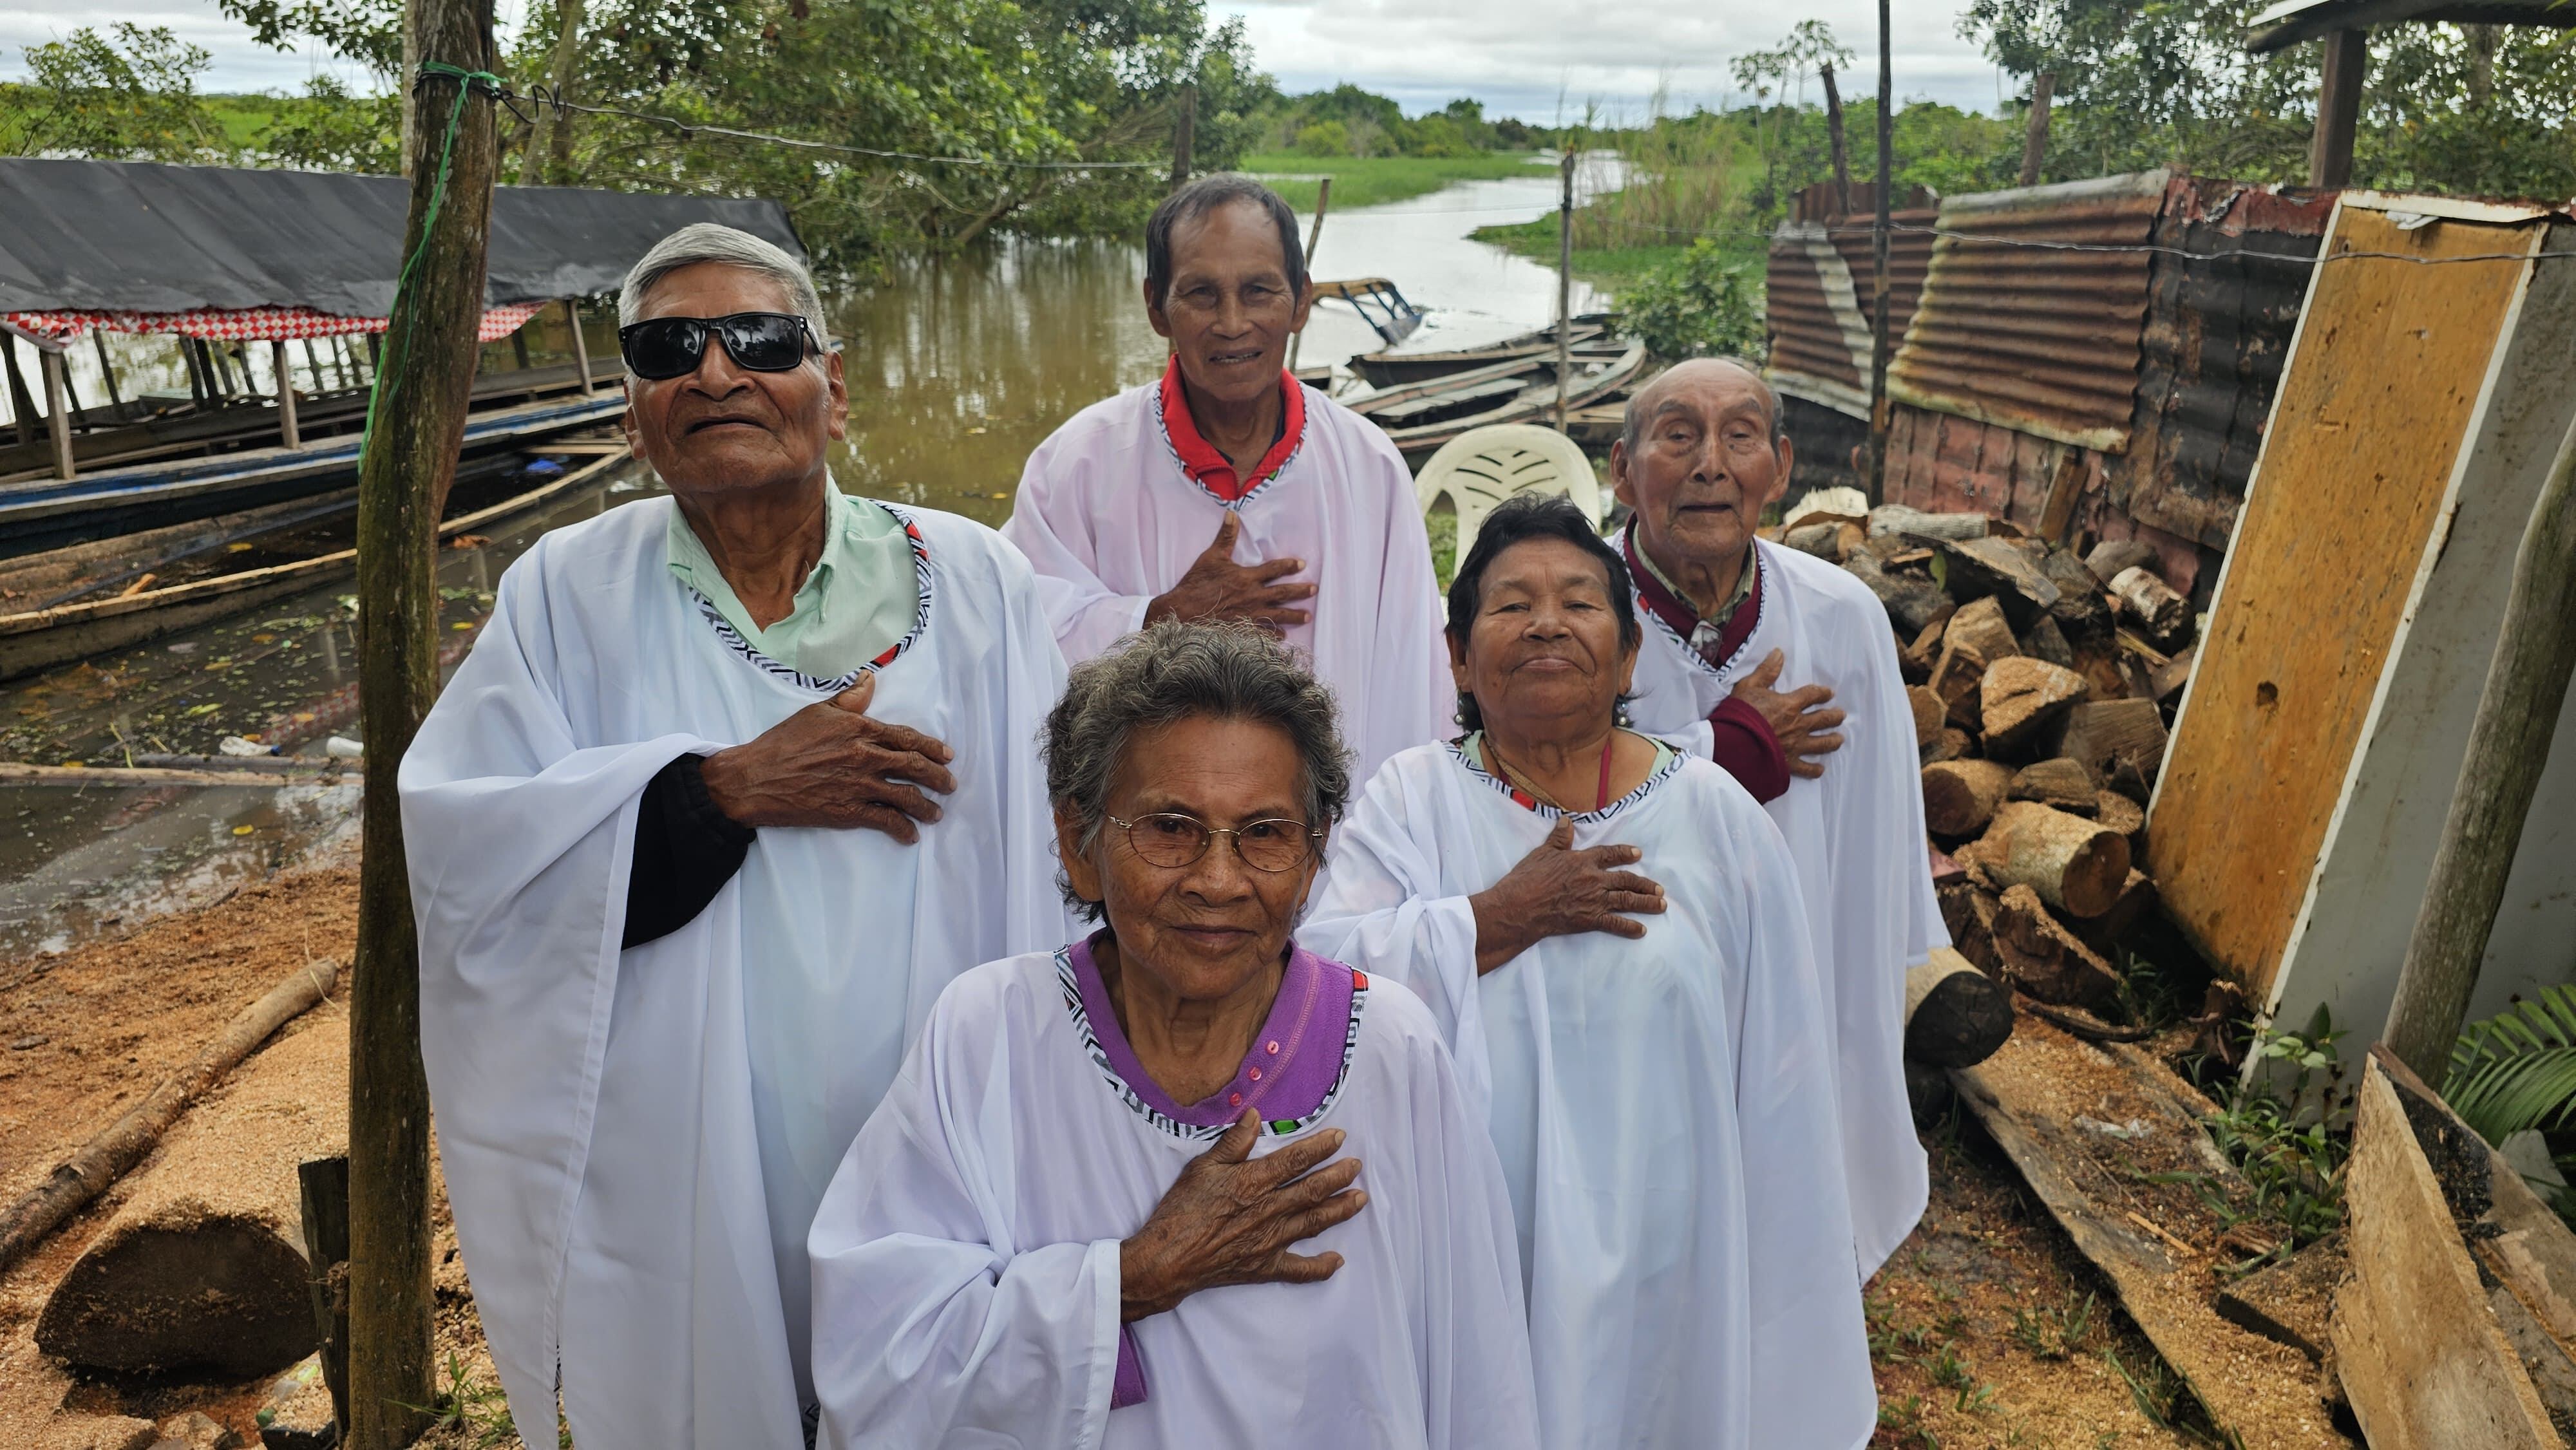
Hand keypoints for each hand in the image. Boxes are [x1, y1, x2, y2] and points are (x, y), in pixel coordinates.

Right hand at [697, 672, 956, 841]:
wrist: (755, 778)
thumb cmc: (782, 742)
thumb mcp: (816, 712)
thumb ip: (849, 699)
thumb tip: (871, 679)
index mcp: (859, 729)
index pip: (906, 738)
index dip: (932, 748)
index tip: (947, 756)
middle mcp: (865, 757)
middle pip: (914, 767)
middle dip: (938, 777)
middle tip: (950, 785)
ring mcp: (859, 786)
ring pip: (906, 797)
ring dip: (927, 807)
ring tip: (937, 814)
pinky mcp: (848, 811)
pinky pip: (886, 821)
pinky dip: (902, 829)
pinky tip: (910, 835)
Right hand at [1118, 1110, 1365, 1319]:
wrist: (1168, 1258)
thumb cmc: (1181, 1210)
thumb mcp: (1202, 1167)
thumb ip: (1233, 1143)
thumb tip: (1256, 1115)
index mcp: (1254, 1182)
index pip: (1296, 1160)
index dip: (1320, 1147)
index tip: (1339, 1137)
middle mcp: (1269, 1210)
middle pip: (1312, 1190)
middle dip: (1338, 1176)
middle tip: (1357, 1166)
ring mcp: (1270, 1240)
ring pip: (1313, 1222)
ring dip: (1339, 1210)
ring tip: (1360, 1199)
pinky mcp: (1265, 1266)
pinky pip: (1299, 1269)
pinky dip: (1321, 1266)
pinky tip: (1337, 1260)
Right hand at [1141, 513, 1316, 633]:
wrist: (1182, 612)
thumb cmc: (1196, 584)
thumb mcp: (1211, 557)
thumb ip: (1226, 536)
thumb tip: (1232, 513)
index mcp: (1246, 577)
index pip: (1275, 569)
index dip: (1290, 566)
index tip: (1302, 564)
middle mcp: (1252, 597)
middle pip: (1283, 594)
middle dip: (1300, 592)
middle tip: (1314, 590)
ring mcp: (1249, 615)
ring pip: (1278, 616)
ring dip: (1294, 616)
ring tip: (1307, 617)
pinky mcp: (1243, 630)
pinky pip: (1264, 634)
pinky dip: (1275, 635)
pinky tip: (1283, 636)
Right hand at [1468, 818, 1665, 973]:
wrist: (1520, 906)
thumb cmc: (1528, 878)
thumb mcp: (1542, 853)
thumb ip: (1558, 838)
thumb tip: (1566, 821)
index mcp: (1582, 861)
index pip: (1610, 854)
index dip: (1625, 853)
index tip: (1638, 854)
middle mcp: (1594, 879)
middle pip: (1626, 880)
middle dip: (1644, 884)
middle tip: (1659, 889)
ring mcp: (1594, 900)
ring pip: (1626, 900)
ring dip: (1646, 903)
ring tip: (1660, 906)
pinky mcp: (1589, 920)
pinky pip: (1615, 924)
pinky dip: (1630, 927)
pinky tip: (1642, 930)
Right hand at [1730, 649, 1843, 779]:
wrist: (1733, 744)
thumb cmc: (1739, 714)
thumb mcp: (1748, 686)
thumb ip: (1766, 671)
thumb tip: (1779, 653)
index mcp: (1789, 705)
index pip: (1812, 695)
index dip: (1822, 693)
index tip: (1829, 693)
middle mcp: (1798, 725)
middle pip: (1823, 719)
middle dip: (1834, 716)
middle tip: (1841, 715)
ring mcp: (1796, 745)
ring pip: (1822, 743)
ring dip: (1832, 740)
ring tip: (1839, 739)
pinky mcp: (1789, 763)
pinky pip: (1806, 768)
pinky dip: (1814, 769)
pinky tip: (1820, 769)